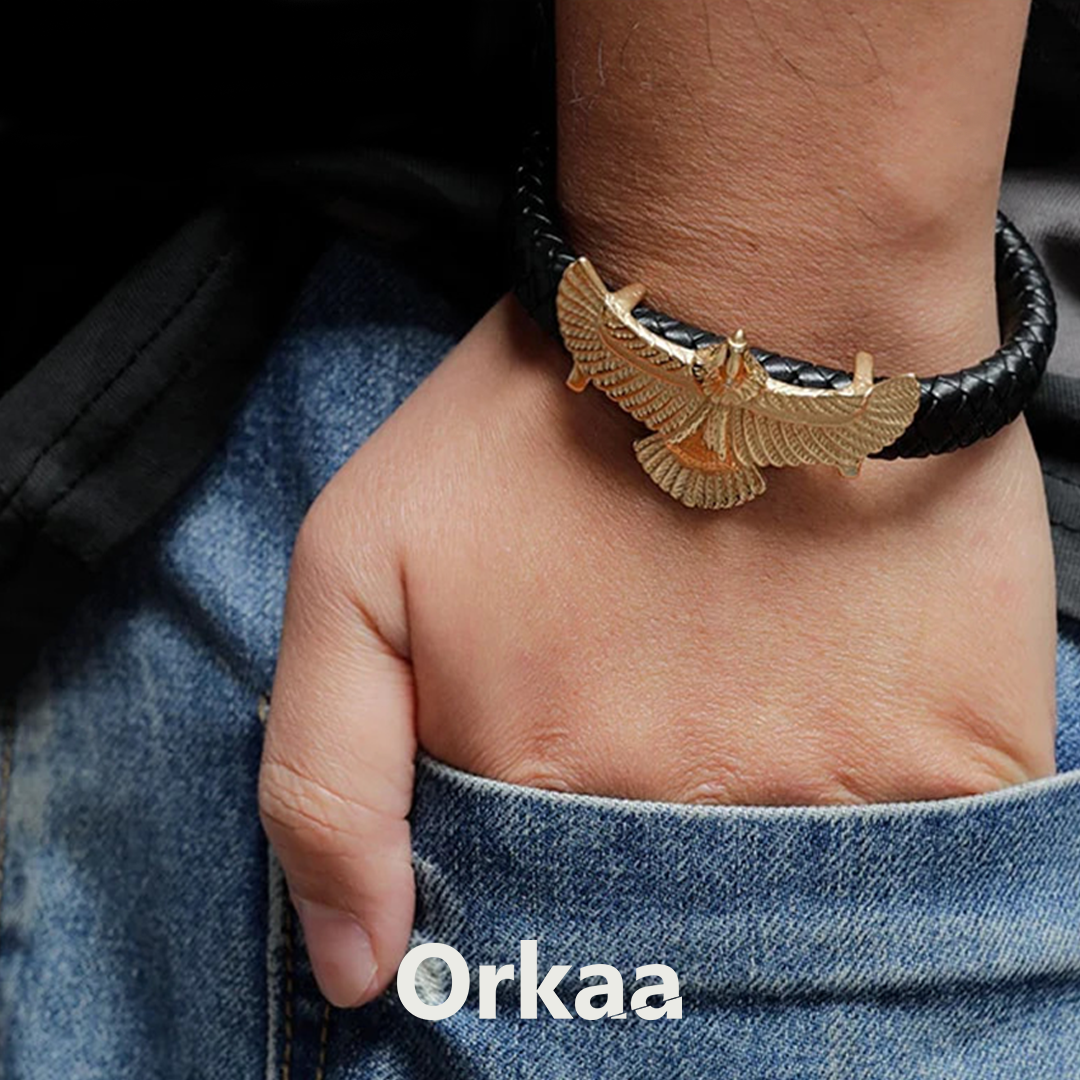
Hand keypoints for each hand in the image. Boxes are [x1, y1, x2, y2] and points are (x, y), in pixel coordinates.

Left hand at [258, 292, 1055, 1007]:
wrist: (745, 302)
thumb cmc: (537, 420)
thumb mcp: (356, 564)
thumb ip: (323, 779)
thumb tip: (360, 973)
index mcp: (542, 791)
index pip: (531, 940)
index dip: (540, 902)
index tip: (564, 811)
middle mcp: (686, 820)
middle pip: (660, 931)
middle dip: (647, 860)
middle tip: (660, 720)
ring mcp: (830, 797)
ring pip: (785, 909)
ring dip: (762, 829)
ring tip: (744, 697)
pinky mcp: (954, 756)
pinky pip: (919, 861)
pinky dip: (877, 815)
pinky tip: (838, 710)